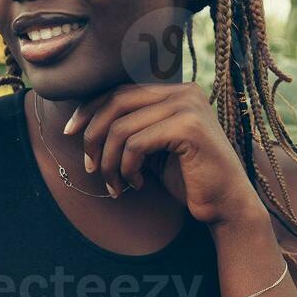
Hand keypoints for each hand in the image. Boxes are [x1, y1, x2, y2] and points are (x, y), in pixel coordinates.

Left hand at [63, 82, 263, 226]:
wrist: (225, 205)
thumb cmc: (187, 179)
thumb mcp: (153, 147)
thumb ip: (131, 128)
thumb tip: (83, 121)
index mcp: (175, 91)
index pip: (119, 92)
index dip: (89, 110)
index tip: (70, 133)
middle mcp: (183, 91)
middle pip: (116, 103)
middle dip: (93, 136)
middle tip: (89, 167)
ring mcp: (188, 106)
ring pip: (122, 127)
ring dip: (110, 162)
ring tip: (115, 184)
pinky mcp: (189, 128)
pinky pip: (136, 144)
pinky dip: (128, 167)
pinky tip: (138, 183)